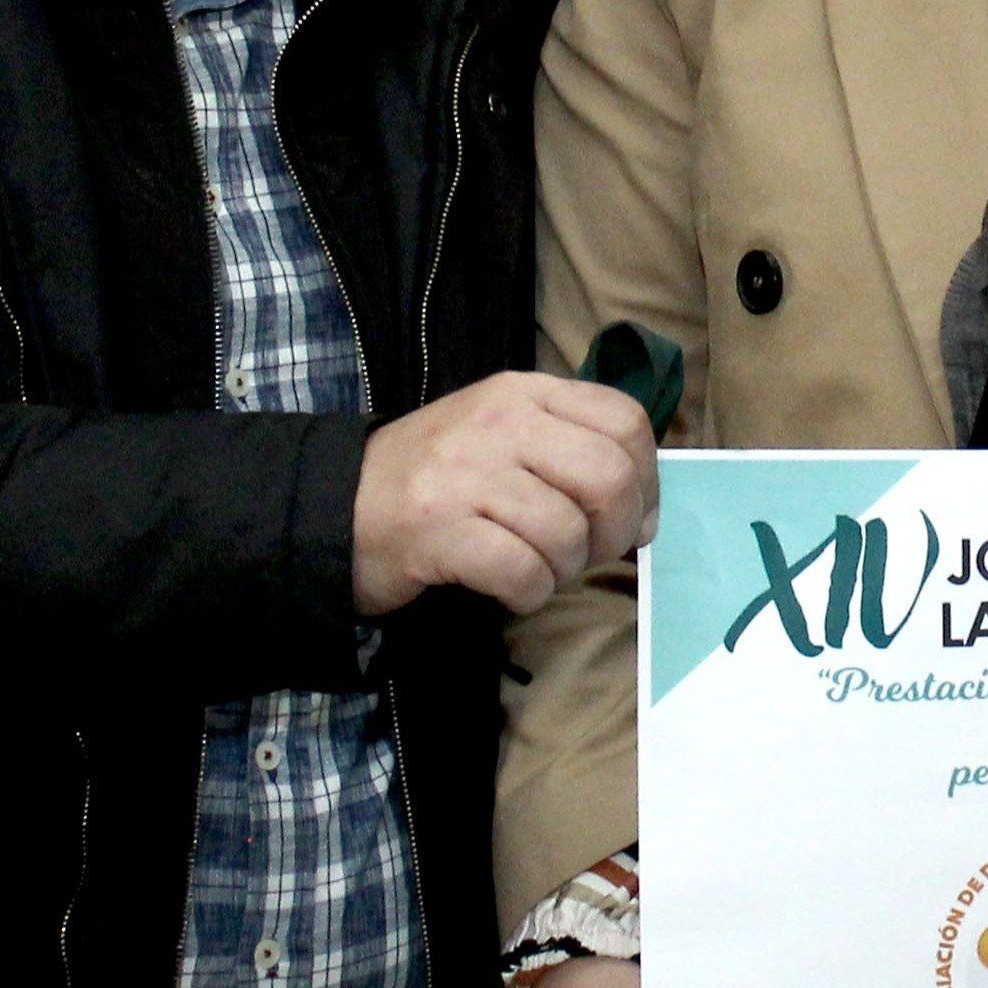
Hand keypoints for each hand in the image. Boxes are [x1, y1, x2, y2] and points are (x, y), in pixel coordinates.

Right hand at [356, 373, 655, 617]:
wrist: (340, 507)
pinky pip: (522, 572)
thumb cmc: (437, 479)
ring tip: (537, 568)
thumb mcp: (502, 436)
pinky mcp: (440, 530)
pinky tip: (511, 588)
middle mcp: (498, 424)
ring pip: (567, 532)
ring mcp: (466, 475)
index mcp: (523, 393)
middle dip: (615, 531)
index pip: (624, 420)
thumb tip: (646, 508)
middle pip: (608, 477)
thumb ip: (570, 450)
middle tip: (588, 552)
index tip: (635, 516)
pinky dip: (530, 594)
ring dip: (565, 570)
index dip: (647, 478)